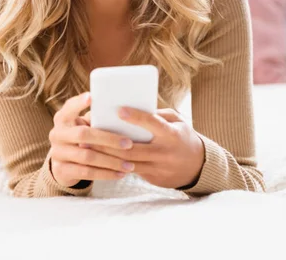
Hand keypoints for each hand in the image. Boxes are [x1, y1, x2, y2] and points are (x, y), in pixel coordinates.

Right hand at [48, 92, 135, 187]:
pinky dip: (105, 174)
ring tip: (129, 165)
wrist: (62, 163)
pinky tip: (120, 174)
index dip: (79, 102)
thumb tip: (123, 113)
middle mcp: (57, 133)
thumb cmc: (81, 137)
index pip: (70, 107)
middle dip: (109, 139)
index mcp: (62, 118)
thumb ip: (95, 120)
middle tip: (129, 143)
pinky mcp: (61, 170)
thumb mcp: (83, 125)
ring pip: (88, 157)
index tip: (91, 97)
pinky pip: (86, 173)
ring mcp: (57, 152)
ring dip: (111, 161)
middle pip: (84, 135)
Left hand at [81, 107, 205, 189]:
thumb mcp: (177, 121)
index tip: (119, 110)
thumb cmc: (182, 136)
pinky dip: (115, 164)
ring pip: (128, 163)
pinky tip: (99, 159)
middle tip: (90, 133)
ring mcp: (158, 168)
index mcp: (171, 134)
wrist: (197, 166)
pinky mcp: (153, 179)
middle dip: (110, 142)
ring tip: (88, 147)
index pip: (152, 124)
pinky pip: (132, 171)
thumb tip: (134, 106)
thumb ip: (158, 114)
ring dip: (106, 156)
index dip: (136, 117)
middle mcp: (164, 152)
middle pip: (133, 148)